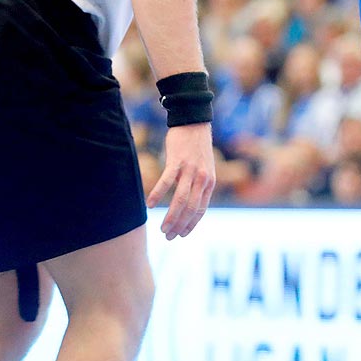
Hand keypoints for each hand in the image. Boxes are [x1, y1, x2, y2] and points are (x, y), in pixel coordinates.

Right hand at [149, 122, 215, 239]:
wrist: (195, 123)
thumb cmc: (197, 148)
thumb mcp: (205, 168)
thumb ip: (199, 185)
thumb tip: (190, 204)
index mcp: (209, 183)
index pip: (201, 210)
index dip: (191, 224)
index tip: (181, 235)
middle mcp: (202, 179)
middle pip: (191, 208)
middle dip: (180, 225)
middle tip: (168, 236)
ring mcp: (190, 170)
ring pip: (181, 199)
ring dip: (171, 216)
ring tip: (162, 228)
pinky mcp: (178, 161)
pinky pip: (167, 181)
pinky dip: (158, 194)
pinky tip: (150, 205)